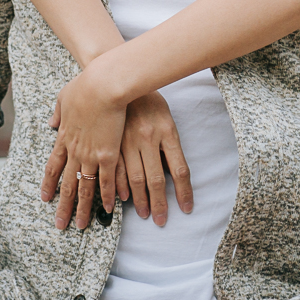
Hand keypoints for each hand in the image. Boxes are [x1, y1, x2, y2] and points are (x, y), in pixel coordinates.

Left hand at [41, 67, 126, 229]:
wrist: (102, 85)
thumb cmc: (85, 85)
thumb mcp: (64, 96)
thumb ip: (58, 111)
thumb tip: (52, 122)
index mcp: (64, 136)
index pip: (53, 166)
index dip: (49, 183)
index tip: (45, 198)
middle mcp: (75, 150)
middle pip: (67, 183)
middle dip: (63, 205)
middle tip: (60, 224)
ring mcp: (91, 154)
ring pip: (84, 187)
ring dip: (82, 208)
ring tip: (80, 225)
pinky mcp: (108, 154)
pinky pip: (107, 180)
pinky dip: (107, 196)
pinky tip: (109, 209)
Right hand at [119, 92, 192, 224]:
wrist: (122, 78)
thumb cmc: (150, 100)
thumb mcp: (166, 118)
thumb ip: (170, 145)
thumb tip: (173, 174)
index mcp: (167, 131)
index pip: (180, 169)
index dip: (184, 192)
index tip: (186, 209)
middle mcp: (149, 138)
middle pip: (157, 179)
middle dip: (159, 203)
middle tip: (161, 221)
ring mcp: (128, 140)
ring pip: (135, 178)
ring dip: (140, 199)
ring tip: (145, 214)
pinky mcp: (112, 140)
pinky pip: (116, 169)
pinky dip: (120, 186)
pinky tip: (123, 198)